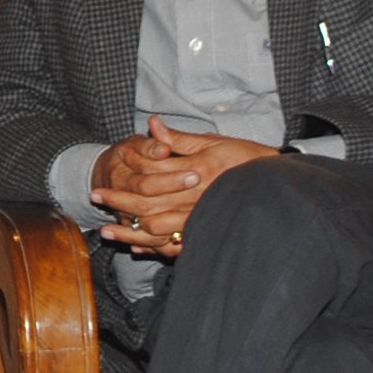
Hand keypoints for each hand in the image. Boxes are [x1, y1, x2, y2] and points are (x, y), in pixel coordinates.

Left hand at [91, 117, 275, 255]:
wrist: (278, 185)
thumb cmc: (246, 159)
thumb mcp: (214, 142)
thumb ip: (180, 138)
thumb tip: (152, 124)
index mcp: (199, 170)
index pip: (155, 170)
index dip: (132, 166)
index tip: (115, 162)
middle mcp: (198, 198)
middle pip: (149, 203)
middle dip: (119, 201)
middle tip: (95, 196)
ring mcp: (202, 220)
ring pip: (158, 231)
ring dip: (130, 231)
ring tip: (106, 230)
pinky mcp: (206, 235)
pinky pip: (176, 247)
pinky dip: (154, 248)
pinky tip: (136, 247)